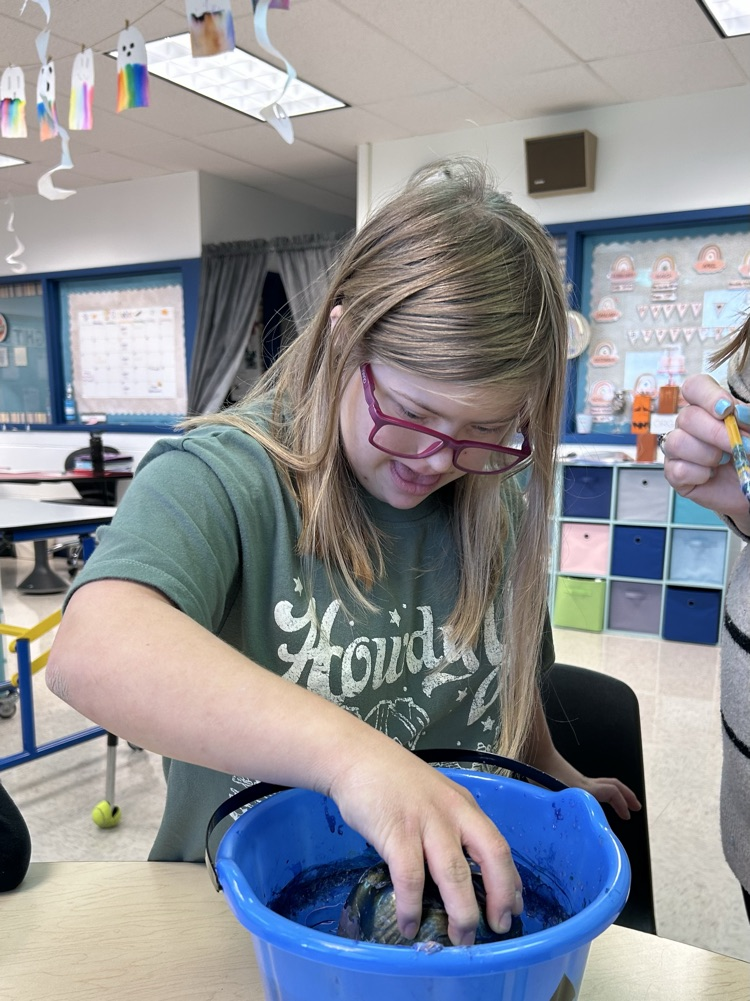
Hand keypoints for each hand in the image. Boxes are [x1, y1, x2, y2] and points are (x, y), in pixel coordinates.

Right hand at [329, 746, 522, 945]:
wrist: (356, 758)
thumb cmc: (393, 782)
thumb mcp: (434, 798)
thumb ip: (450, 827)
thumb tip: (459, 875)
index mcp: (464, 806)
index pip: (499, 846)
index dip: (510, 881)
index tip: (515, 909)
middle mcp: (453, 812)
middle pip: (490, 856)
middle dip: (499, 897)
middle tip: (497, 929)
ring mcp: (425, 821)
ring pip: (453, 873)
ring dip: (461, 912)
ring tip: (461, 940)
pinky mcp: (396, 831)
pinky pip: (410, 878)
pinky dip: (411, 906)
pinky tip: (408, 925)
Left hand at [532, 746, 641, 819]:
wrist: (537, 753)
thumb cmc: (541, 773)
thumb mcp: (549, 794)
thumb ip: (559, 808)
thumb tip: (561, 830)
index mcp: (583, 789)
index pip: (611, 792)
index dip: (622, 803)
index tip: (627, 816)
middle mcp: (586, 784)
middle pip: (613, 785)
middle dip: (627, 796)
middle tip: (636, 807)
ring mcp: (580, 781)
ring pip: (606, 784)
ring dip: (617, 794)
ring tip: (622, 805)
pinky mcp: (573, 780)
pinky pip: (596, 786)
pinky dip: (605, 793)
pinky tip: (598, 802)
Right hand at [662, 373, 749, 531]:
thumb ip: (748, 418)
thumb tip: (736, 412)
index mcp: (708, 408)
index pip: (694, 387)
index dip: (707, 395)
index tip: (727, 410)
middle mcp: (689, 426)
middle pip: (687, 416)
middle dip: (716, 433)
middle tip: (739, 446)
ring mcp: (679, 450)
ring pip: (677, 442)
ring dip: (707, 454)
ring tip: (725, 461)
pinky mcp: (675, 474)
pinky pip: (677, 469)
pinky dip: (699, 474)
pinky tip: (711, 476)